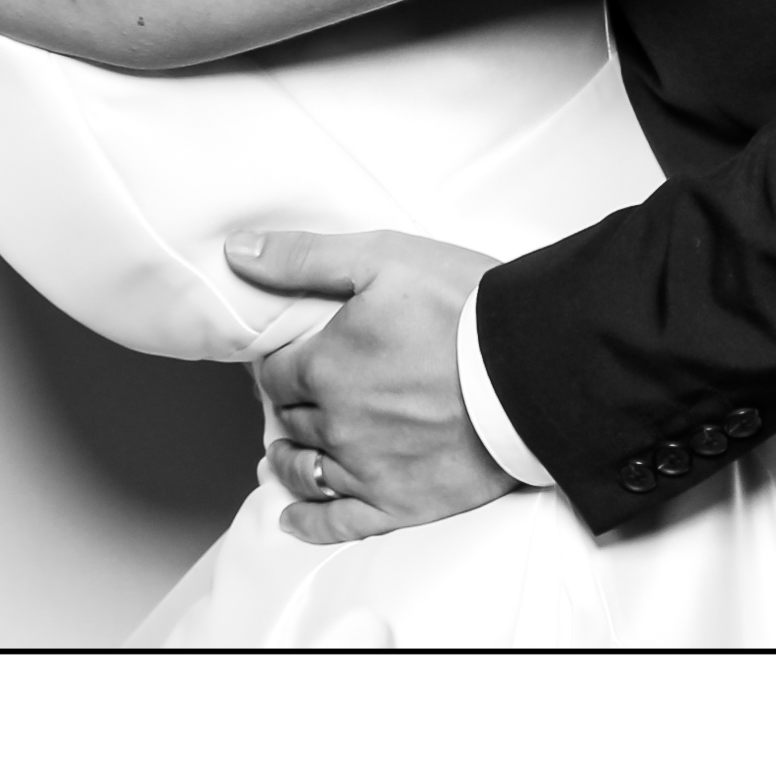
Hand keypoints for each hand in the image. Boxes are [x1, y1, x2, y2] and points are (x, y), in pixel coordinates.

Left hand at [230, 226, 517, 544]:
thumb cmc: (465, 306)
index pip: (276, 373)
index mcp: (325, 366)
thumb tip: (239, 252)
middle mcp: (337, 424)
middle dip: (290, 405)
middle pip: (291, 419)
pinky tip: (294, 518)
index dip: (280, 364)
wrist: (536, 365)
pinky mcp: (401, 503)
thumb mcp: (382, 258)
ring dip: (289, 460)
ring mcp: (368, 468)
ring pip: (305, 470)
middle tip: (298, 397)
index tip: (288, 360)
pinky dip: (310, 522)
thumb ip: (304, 257)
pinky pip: (340, 523)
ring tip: (284, 452)